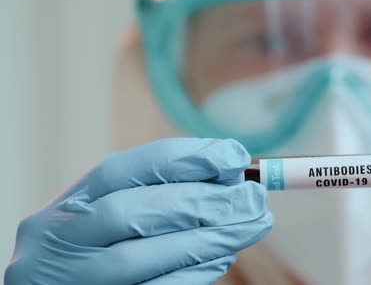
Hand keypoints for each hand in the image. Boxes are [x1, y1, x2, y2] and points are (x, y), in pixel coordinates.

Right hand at [4, 138, 272, 284]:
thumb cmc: (98, 255)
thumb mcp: (111, 218)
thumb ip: (158, 196)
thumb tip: (230, 179)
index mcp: (65, 207)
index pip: (120, 170)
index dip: (180, 159)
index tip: (235, 157)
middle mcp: (58, 241)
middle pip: (127, 212)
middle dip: (198, 200)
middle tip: (252, 198)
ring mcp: (73, 281)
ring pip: (136, 257)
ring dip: (204, 238)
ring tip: (252, 225)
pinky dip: (190, 274)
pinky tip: (222, 259)